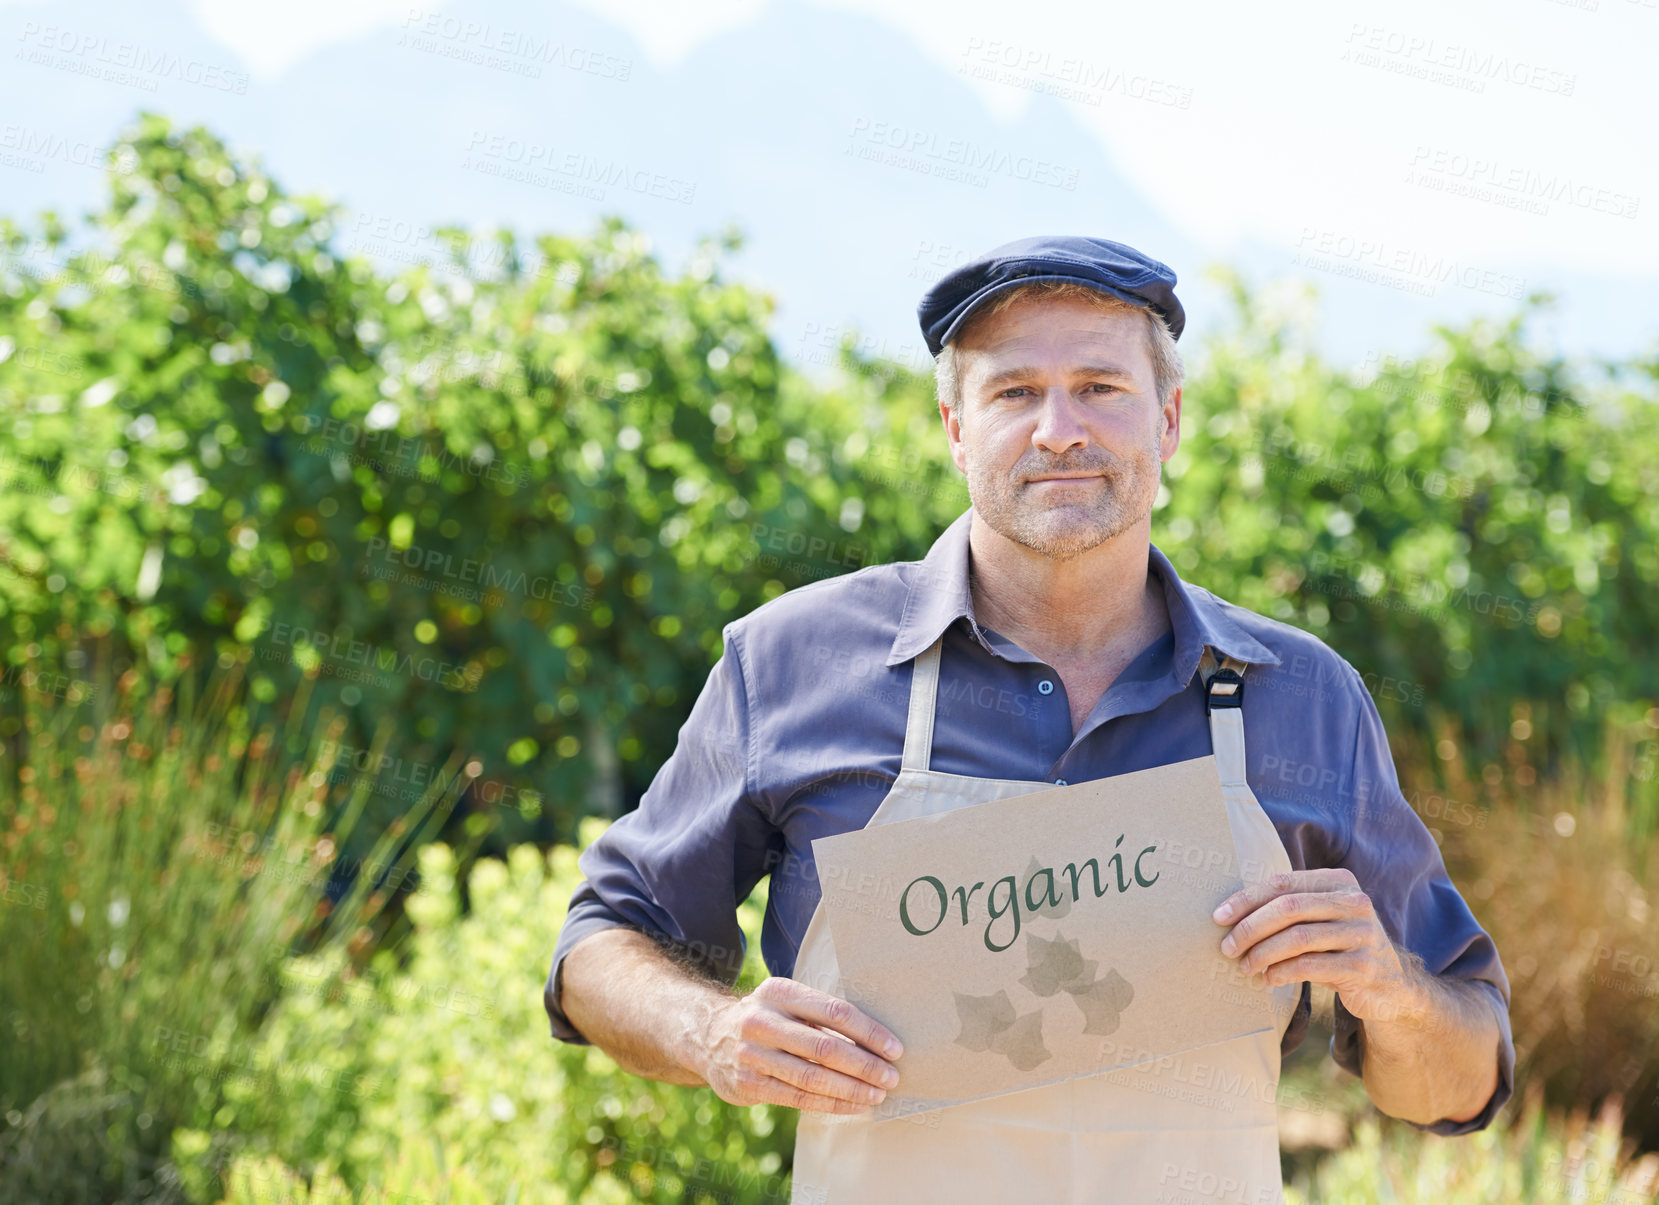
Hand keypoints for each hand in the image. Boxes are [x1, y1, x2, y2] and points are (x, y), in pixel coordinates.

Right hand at [693, 977, 903, 1113]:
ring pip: (812, 1077)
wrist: (708, 1035)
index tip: (894, 1049)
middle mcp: (763, 1021)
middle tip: (891, 1076)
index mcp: (780, 992)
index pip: (834, 1012)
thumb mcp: (787, 1001)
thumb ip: (821, 1016)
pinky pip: (798, 1098)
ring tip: (878, 1094)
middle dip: (864, 1065)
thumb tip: (877, 1040)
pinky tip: (854, 1105)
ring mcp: (752, 1055)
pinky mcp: (747, 1084)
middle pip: (825, 1047)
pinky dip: (831, 1103)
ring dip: (851, 1089)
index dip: (868, 1032)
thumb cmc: (768, 1017)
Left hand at [1212, 868, 1428, 1024]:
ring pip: (1298, 938)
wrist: (1390, 986)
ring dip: (1263, 953)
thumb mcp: (1319, 920)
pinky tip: (1269, 978)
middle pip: (1288, 909)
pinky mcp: (1364, 966)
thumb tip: (1228, 913)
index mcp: (1339, 881)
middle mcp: (1355, 902)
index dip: (1246, 899)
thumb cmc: (1339, 947)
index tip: (1218, 917)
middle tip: (1227, 947)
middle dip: (1250, 928)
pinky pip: (1311, 966)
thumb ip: (1289, 908)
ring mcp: (1363, 934)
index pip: (1283, 884)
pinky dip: (1282, 972)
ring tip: (1245, 966)